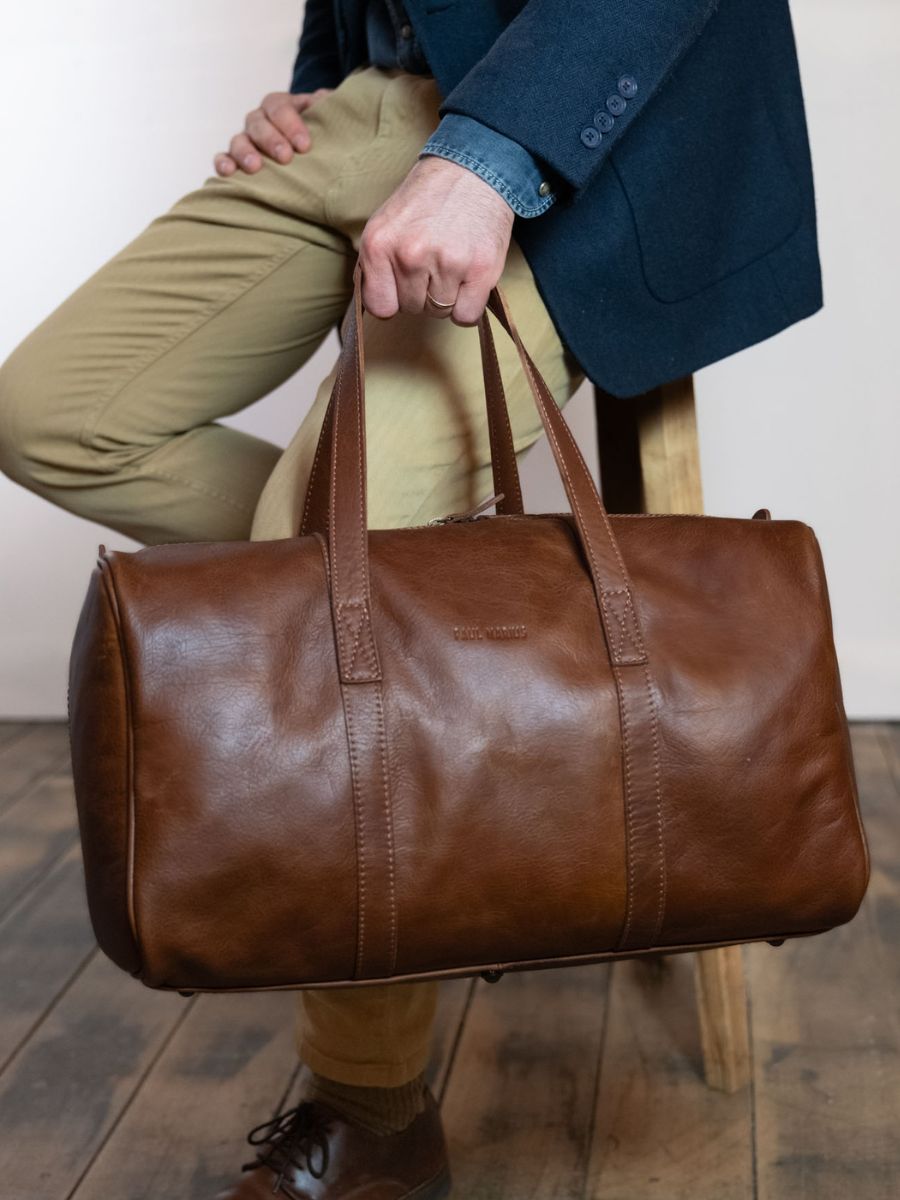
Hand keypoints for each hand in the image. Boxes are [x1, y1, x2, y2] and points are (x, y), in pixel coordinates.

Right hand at [214, 89, 332, 175]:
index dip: (290, 125)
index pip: (280, 108)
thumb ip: (327, 108)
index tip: (305, 146)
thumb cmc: (318, 134)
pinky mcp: (236, 159)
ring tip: (255, 168)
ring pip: (238, 140)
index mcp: (279, 106)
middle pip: (258, 123)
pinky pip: (223, 158)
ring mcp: (246, 140)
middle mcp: (259, 120)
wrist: (308, 152)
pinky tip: (228, 173)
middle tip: (285, 157)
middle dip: (271, 140)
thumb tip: (324, 99)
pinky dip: (223, 164)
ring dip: (245, 153)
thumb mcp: (326, 119)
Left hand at [359, 156, 514, 324]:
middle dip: (423, 292)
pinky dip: (469, 304)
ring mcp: (447, 263)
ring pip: (440, 313)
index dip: (394, 298)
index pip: (380, 306)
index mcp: (378, 244)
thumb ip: (375, 264)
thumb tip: (374, 306)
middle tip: (435, 260)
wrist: (474, 170)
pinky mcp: (480, 271)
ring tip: (453, 262)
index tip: (404, 283)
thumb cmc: (429, 200)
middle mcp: (409, 255)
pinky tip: (469, 278)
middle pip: (413, 309)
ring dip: (448, 296)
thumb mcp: (386, 223)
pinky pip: (466, 316)